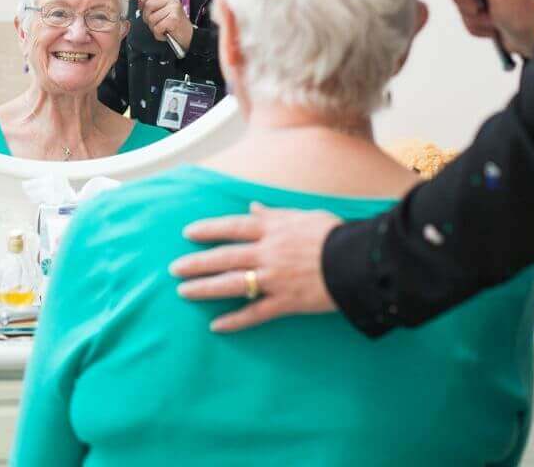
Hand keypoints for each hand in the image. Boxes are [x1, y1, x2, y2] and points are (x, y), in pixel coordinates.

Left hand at [137, 0, 193, 47]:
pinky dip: (158, 34)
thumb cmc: (175, 26)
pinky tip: (165, 34)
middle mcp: (172, 1)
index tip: (141, 7)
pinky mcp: (174, 20)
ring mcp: (174, 10)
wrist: (189, 36)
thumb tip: (141, 5)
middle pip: (149, 5)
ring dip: (154, 28)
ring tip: (162, 29)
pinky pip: (157, 27)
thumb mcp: (166, 12)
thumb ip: (155, 6)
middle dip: (147, 17)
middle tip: (154, 23)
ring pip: (151, 18)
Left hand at [169, 202, 340, 331]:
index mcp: (273, 229)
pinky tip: (216, 326)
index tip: (188, 233)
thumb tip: (253, 207)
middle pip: (224, 257)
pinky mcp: (285, 302)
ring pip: (231, 284)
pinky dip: (235, 320)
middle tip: (175, 268)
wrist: (359, 261)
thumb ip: (275, 214)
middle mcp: (268, 253)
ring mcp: (274, 279)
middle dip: (196, 263)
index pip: (232, 227)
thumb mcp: (304, 216)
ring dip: (205, 288)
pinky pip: (254, 313)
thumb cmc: (334, 234)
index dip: (208, 229)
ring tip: (184, 292)